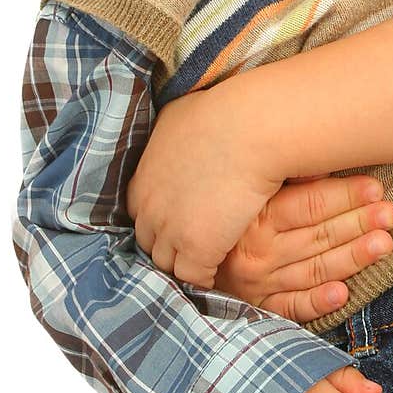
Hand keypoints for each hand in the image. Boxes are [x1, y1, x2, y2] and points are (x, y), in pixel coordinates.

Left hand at [127, 83, 283, 287]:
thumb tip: (178, 136)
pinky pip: (193, 279)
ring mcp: (169, 232)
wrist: (250, 128)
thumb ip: (168, 139)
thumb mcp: (178, 117)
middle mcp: (148, 209)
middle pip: (151, 242)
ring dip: (187, 265)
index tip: (185, 220)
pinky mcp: (195, 250)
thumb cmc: (224, 113)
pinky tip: (222, 274)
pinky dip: (206, 279)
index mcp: (141, 180)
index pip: (143, 214)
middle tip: (198, 245)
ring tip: (210, 265)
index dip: (164, 220)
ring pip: (169, 264)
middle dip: (171, 245)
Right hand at [216, 175, 392, 321]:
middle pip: (317, 236)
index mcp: (256, 217)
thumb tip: (324, 161)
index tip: (375, 188)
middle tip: (390, 215)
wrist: (197, 258)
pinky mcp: (262, 308)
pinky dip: (318, 301)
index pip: (307, 205)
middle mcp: (258, 252)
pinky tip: (343, 293)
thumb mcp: (252, 194)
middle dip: (358, 223)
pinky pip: (293, 307)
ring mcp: (260, 283)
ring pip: (314, 269)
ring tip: (384, 245)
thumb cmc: (235, 218)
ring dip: (352, 258)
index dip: (343, 195)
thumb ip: (288, 181)